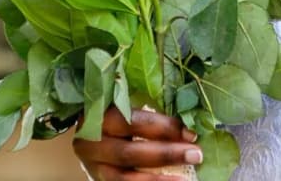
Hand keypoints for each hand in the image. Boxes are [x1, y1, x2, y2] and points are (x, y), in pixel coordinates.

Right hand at [72, 107, 203, 180]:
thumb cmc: (112, 113)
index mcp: (98, 116)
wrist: (84, 134)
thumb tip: (187, 123)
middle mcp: (92, 144)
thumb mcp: (124, 106)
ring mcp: (94, 167)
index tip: (191, 133)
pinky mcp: (99, 180)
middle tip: (195, 155)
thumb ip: (149, 115)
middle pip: (130, 153)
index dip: (164, 128)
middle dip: (166, 154)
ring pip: (125, 179)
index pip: (134, 122)